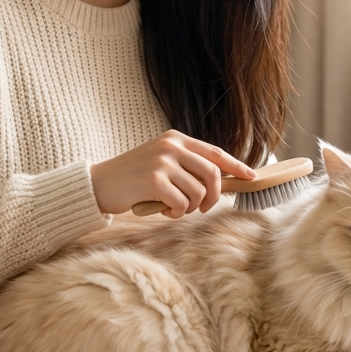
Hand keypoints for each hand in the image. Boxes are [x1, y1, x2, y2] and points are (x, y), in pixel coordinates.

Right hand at [89, 130, 256, 218]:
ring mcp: (162, 162)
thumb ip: (186, 165)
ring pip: (198, 192)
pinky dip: (176, 213)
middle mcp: (171, 146)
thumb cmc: (133, 178)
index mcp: (175, 138)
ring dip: (191, 207)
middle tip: (204, 208)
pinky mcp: (154, 180)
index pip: (215, 152)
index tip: (252, 176)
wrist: (98, 184)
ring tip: (173, 208)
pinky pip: (182, 203)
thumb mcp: (160, 162)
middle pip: (212, 173)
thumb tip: (220, 182)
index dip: (236, 166)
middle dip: (213, 195)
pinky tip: (163, 210)